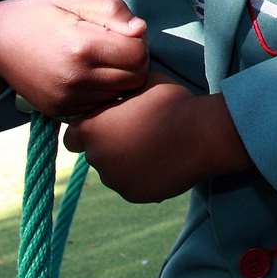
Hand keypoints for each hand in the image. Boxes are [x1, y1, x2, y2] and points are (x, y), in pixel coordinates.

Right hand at [0, 0, 149, 117]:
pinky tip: (91, 74)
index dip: (138, 41)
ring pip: (120, 95)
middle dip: (134, 61)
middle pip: (134, 78)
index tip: (125, 33)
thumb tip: (140, 29)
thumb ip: (112, 9)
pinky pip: (99, 106)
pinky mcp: (58, 111)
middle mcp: (74, 78)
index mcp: (82, 47)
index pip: (138, 55)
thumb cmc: (43, 11)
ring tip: (103, 59)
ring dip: (120, 77)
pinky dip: (103, 92)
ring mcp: (65, 99)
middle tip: (118, 46)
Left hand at [63, 75, 250, 202]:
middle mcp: (98, 159)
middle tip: (138, 132)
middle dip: (110, 145)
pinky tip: (162, 161)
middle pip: (95, 154)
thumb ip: (122, 88)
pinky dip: (142, 176)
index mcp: (93, 130)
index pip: (72, 136)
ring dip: (126, 161)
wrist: (204, 135)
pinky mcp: (135, 195)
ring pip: (113, 171)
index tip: (108, 123)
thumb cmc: (173, 103)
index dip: (89, 129)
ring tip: (154, 147)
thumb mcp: (144, 83)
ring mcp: (116, 180)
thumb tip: (117, 82)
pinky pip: (131, 184)